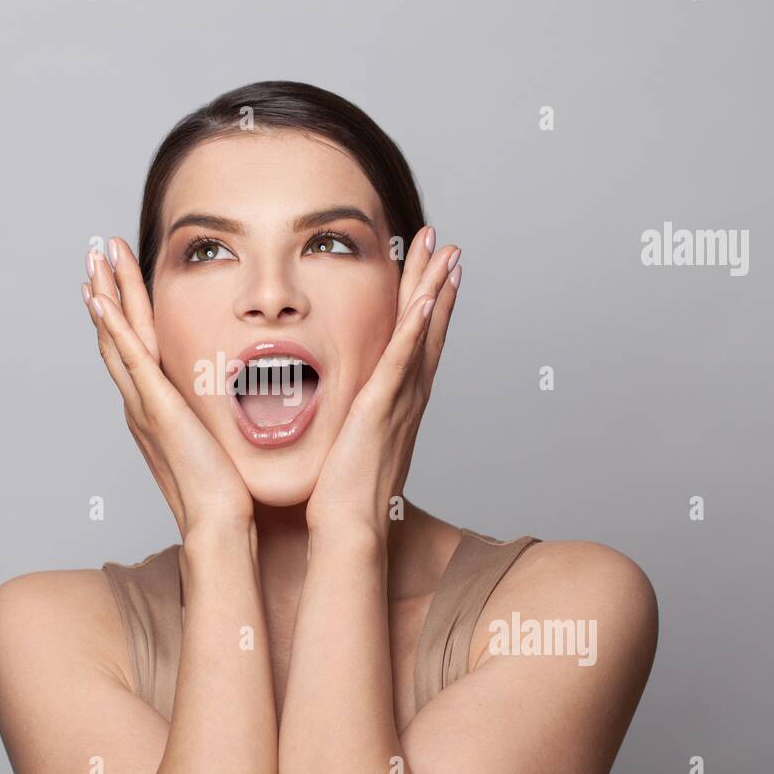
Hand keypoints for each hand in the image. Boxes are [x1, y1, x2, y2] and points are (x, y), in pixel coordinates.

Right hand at [82, 237, 255, 539]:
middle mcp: (142, 403)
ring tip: (94, 259)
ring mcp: (146, 405)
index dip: (122, 311)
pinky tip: (101, 302)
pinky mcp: (158, 409)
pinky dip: (114, 330)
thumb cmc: (225, 492)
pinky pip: (132, 361)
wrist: (220, 523)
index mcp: (155, 408)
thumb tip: (237, 398)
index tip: (113, 278)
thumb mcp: (217, 441)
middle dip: (106, 290)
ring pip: (118, 338)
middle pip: (116, 335)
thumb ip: (215, 416)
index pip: (134, 348)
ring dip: (105, 295)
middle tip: (96, 252)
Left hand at [304, 225, 461, 536]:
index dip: (426, 306)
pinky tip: (426, 300)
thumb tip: (329, 407)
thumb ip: (344, 421)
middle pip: (428, 329)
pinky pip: (402, 363)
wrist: (348, 530)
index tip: (432, 271)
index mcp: (396, 404)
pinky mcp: (381, 411)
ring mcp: (398, 403)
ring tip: (445, 253)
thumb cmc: (341, 497)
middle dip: (437, 284)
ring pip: (422, 336)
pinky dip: (416, 331)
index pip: (414, 344)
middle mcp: (406, 399)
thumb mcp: (345, 446)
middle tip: (445, 244)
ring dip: (434, 292)